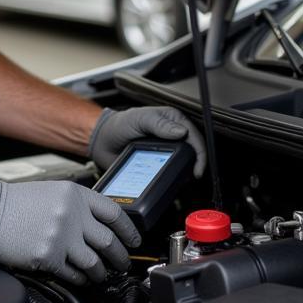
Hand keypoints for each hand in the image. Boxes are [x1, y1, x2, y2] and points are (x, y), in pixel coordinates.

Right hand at [0, 180, 139, 284]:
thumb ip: (76, 206)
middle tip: (123, 264)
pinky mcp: (49, 257)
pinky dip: (80, 279)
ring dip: (102, 273)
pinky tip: (80, 278)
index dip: (129, 230)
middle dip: (121, 257)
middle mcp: (72, 214)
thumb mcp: (51, 192)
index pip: (115, 213)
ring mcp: (61, 236)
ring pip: (96, 263)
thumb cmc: (14, 203)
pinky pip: (73, 274)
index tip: (134, 240)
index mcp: (75, 194)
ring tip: (102, 275)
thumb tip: (98, 226)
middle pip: (110, 241)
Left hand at [89, 106, 205, 177]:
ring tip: (184, 181)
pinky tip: (172, 183)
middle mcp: (172, 136)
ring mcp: (166, 151)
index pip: (194, 136)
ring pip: (184, 164)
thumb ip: (159, 123)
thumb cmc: (120, 124)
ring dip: (185, 173)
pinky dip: (173, 179)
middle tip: (193, 176)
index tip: (197, 166)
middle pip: (193, 151)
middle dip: (195, 164)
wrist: (102, 142)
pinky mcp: (159, 164)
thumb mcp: (140, 119)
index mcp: (172, 120)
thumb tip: (180, 131)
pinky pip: (170, 173)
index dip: (199, 152)